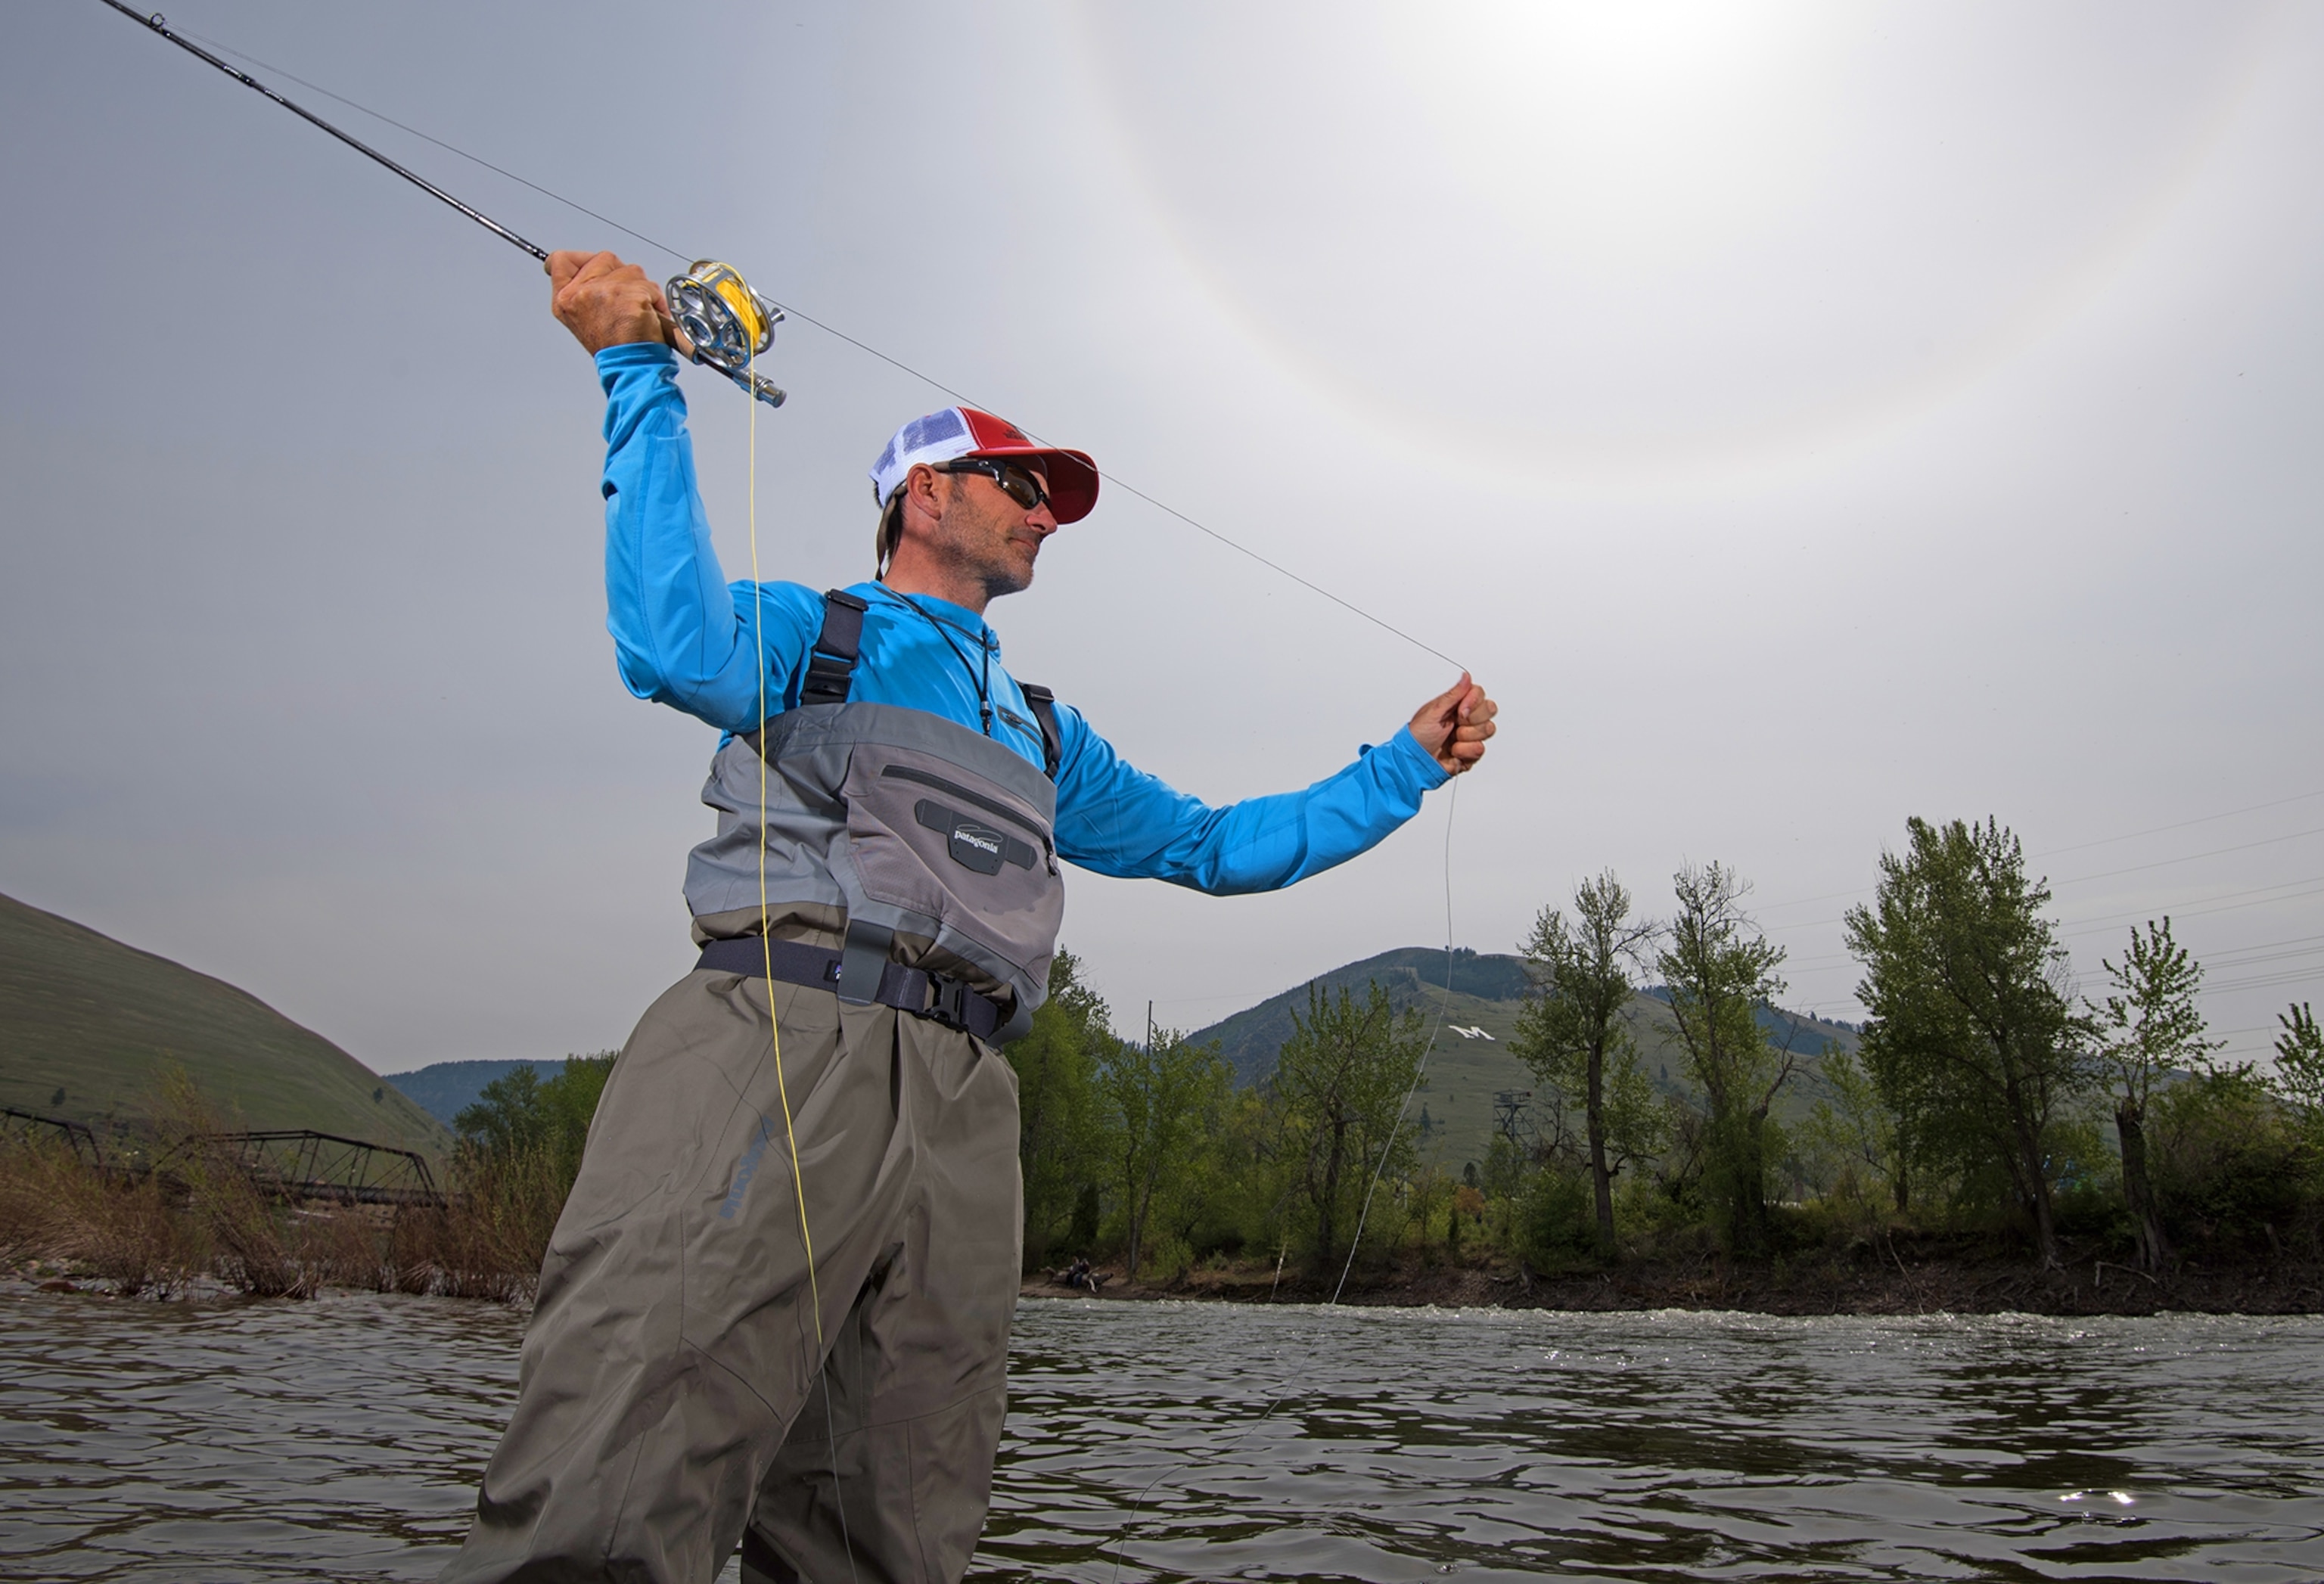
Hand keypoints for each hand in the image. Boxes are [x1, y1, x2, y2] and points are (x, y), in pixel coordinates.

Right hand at [546, 250, 690, 356]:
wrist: (631, 367)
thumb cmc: (613, 347)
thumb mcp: (582, 318)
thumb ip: (582, 290)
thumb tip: (591, 270)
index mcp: (564, 299)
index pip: (561, 260)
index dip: (580, 258)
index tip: (594, 265)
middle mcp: (580, 293)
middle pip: (604, 258)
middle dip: (620, 274)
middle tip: (623, 300)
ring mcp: (604, 292)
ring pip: (630, 269)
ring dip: (641, 288)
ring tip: (637, 312)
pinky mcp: (629, 296)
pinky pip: (649, 286)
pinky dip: (656, 300)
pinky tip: (649, 316)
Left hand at [1409, 672, 1496, 775]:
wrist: (1415, 762)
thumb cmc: (1417, 736)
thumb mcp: (1434, 711)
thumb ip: (1453, 695)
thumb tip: (1466, 676)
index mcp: (1457, 705)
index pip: (1480, 693)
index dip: (1474, 702)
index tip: (1461, 711)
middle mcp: (1466, 718)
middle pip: (1489, 709)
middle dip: (1471, 720)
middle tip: (1456, 725)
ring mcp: (1470, 735)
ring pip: (1488, 729)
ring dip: (1466, 737)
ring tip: (1451, 740)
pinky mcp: (1472, 752)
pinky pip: (1480, 749)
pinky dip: (1464, 751)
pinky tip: (1453, 751)